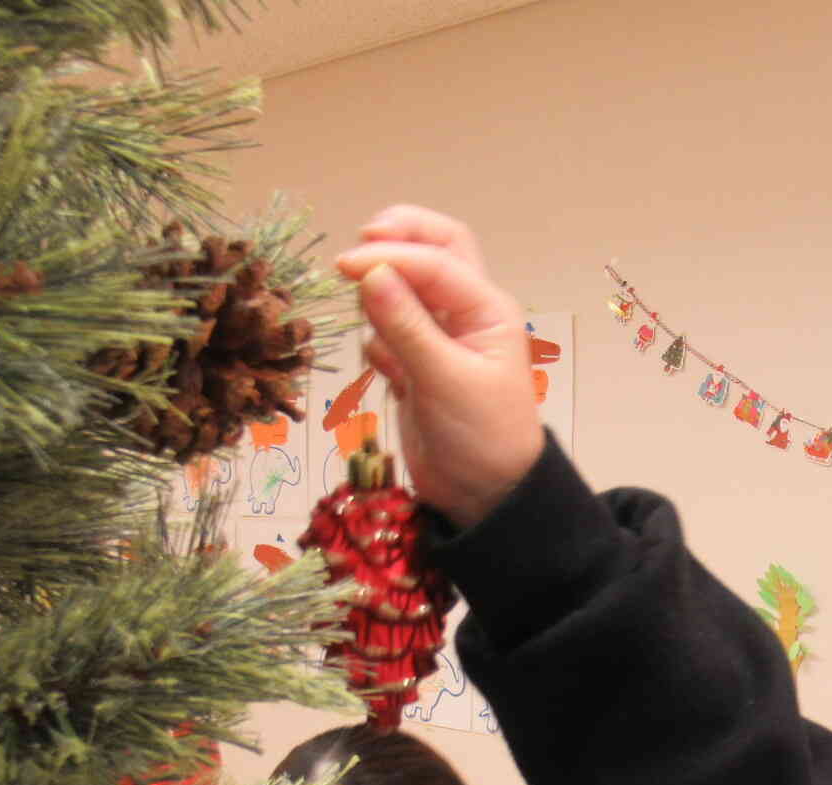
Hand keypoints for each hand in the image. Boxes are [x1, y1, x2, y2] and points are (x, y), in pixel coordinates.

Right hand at [333, 206, 544, 524]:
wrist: (483, 497)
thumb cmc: (482, 437)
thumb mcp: (444, 379)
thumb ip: (406, 325)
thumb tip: (369, 271)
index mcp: (486, 310)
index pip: (436, 259)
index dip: (390, 255)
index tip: (345, 266)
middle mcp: (464, 316)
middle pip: (434, 250)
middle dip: (397, 239)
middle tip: (357, 249)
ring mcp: (439, 340)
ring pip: (404, 290)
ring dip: (379, 295)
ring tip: (371, 326)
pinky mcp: (415, 367)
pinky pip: (387, 335)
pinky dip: (376, 340)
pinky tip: (383, 369)